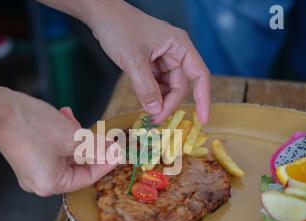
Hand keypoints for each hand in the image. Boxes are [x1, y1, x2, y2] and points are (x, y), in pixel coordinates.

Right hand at [0, 90, 115, 195]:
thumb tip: (114, 152)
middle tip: (101, 133)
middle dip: (89, 146)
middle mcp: (40, 183)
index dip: (106, 163)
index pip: (87, 178)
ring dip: (75, 137)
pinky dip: (62, 136)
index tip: (119, 150)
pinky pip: (53, 150)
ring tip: (72, 119)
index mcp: (51, 185)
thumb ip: (96, 147)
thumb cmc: (34, 126)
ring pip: (66, 155)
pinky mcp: (28, 157)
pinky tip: (64, 117)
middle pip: (77, 167)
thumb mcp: (72, 137)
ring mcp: (32, 170)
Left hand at [89, 1, 209, 123]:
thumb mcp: (133, 60)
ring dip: (158, 101)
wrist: (102, 16)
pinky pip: (156, 85)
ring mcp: (163, 59)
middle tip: (155, 119)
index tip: (202, 119)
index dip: (203, 98)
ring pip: (167, 88)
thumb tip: (156, 111)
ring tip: (145, 109)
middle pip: (180, 86)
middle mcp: (175, 53)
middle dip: (168, 103)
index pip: (199, 75)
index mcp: (179, 46)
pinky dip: (149, 94)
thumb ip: (146, 88)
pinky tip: (141, 96)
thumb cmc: (120, 28)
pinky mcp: (152, 64)